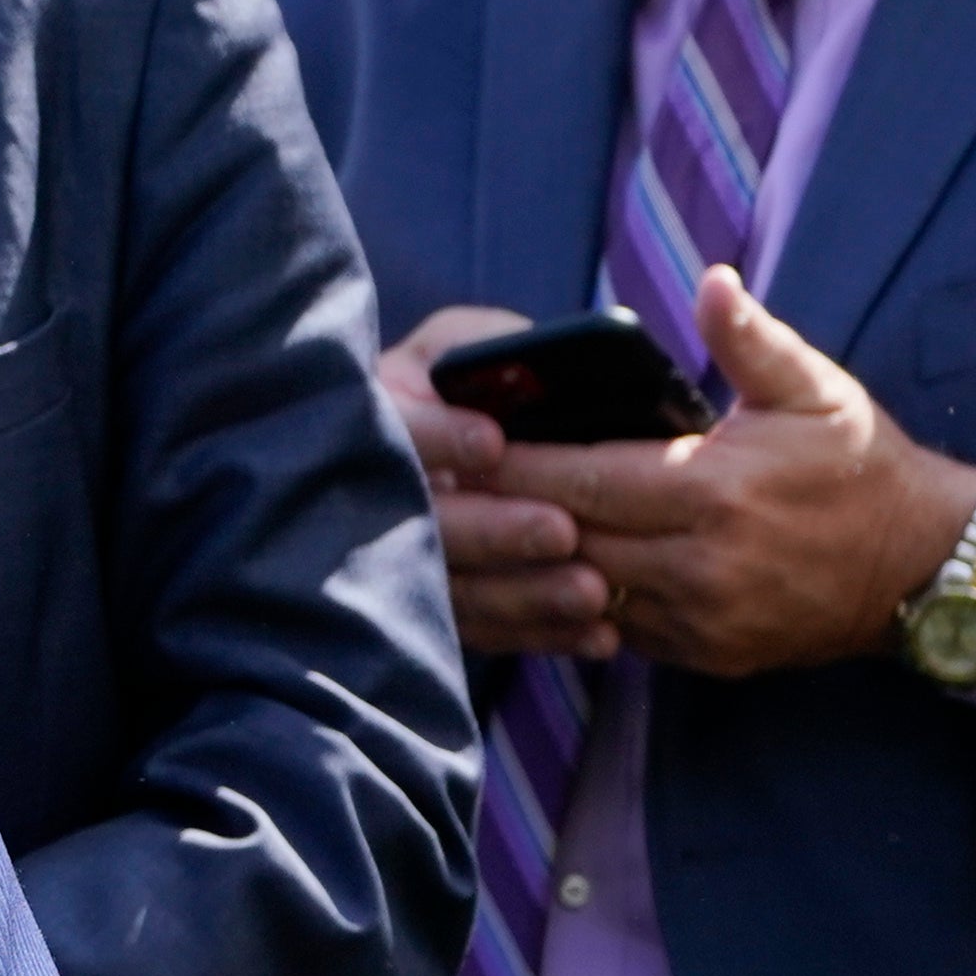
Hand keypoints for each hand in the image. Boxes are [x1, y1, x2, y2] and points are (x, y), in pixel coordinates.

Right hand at [383, 304, 612, 661]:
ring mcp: (402, 560)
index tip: (492, 442)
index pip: (396, 428)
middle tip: (562, 530)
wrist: (461, 445)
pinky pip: (488, 631)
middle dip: (495, 528)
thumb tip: (535, 360)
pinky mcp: (441, 608)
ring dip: (524, 593)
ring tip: (592, 592)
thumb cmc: (475, 380)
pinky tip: (597, 634)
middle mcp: (378, 491)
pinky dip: (543, 634)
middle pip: (427, 522)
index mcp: (383, 413)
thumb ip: (496, 347)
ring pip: (456, 588)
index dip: (440, 438)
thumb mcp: (471, 341)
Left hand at [494, 271, 975, 679]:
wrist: (923, 564)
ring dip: (532, 562)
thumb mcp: (814, 388)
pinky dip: (575, 601)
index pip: (580, 479)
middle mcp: (701, 564)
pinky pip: (614, 629)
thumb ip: (750, 339)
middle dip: (502, 514)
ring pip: (581, 592)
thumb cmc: (858, 464)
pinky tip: (539, 571)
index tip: (457, 444)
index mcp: (714, 491)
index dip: (512, 465)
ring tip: (477, 527)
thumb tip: (711, 279)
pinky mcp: (704, 656)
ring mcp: (701, 619)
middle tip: (443, 485)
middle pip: (565, 539)